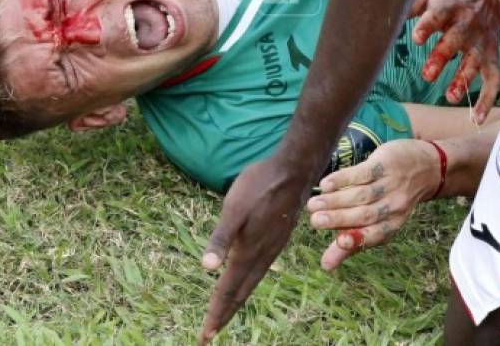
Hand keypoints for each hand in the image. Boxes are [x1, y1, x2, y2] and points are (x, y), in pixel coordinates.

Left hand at [199, 155, 314, 343]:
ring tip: (224, 315)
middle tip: (208, 336)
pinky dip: (247, 284)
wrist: (293, 170)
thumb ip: (220, 239)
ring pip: (251, 283)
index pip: (228, 289)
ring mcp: (272, 248)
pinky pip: (260, 271)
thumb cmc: (260, 185)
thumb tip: (206, 268)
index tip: (205, 335)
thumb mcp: (233, 208)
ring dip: (235, 301)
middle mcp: (262, 256)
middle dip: (223, 314)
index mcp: (248, 251)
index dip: (216, 312)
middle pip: (240, 293)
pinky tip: (246, 281)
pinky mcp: (277, 239)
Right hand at [306, 140, 438, 270]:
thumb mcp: (377, 222)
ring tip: (313, 204)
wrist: (424, 166)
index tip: (340, 243)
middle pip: (365, 215)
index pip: (375, 235)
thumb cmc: (391, 199)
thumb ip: (351, 242)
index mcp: (392, 225)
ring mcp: (390, 185)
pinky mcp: (385, 164)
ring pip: (361, 195)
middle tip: (314, 221)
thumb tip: (325, 265)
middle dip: (339, 219)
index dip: (358, 240)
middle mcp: (393, 207)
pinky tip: (326, 185)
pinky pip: (362, 173)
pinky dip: (343, 179)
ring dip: (336, 200)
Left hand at [408, 0, 499, 123]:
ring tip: (451, 97)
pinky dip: (487, 99)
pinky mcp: (492, 57)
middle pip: (456, 40)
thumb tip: (391, 14)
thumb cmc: (449, 0)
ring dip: (464, 80)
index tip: (417, 38)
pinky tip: (476, 118)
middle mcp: (468, 25)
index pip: (438, 15)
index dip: (427, 26)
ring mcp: (481, 43)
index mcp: (449, 7)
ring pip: (475, 62)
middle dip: (442, 57)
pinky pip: (494, 79)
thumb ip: (411, 1)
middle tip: (428, 75)